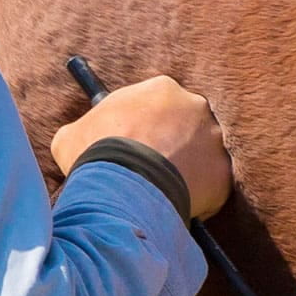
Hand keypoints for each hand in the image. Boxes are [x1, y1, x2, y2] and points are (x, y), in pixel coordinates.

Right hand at [53, 75, 232, 218]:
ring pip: (202, 156)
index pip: (158, 105)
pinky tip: (177, 206)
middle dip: (173, 145)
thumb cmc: (97, 154)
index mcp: (161, 89)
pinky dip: (199, 197)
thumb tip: (79, 138)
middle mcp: (194, 106)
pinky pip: (212, 186)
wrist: (124, 187)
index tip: (139, 143)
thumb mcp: (73, 135)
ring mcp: (213, 140)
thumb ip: (85, 130)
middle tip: (154, 168)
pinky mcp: (223, 174)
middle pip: (187, 126)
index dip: (146, 126)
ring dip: (187, 170)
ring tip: (164, 190)